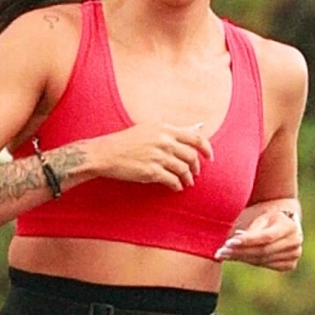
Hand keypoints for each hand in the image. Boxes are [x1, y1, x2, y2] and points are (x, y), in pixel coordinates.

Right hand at [90, 122, 213, 191]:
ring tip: (186, 182)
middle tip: (195, 173)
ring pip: (184, 170)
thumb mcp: (151, 129)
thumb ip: (175, 130)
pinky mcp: (152, 172)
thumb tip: (199, 127)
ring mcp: (158, 157)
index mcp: (165, 129)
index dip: (207, 149)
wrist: (105, 154)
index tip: (210, 157)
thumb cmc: (126, 141)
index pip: (196, 138)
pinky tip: (176, 187)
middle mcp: (164, 141)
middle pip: (192, 156)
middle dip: (196, 167)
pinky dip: (177, 186)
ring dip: (188, 178)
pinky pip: (172, 181)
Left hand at [214, 209, 302, 269]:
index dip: (247, 241)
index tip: (229, 242)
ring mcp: (294, 255)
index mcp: (289, 226)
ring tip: (223, 254)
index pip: (266, 237)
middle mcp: (295, 242)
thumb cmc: (268, 218)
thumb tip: (232, 242)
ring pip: (261, 260)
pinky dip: (249, 261)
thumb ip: (251, 230)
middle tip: (221, 252)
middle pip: (262, 251)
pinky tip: (236, 257)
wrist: (284, 223)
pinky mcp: (289, 264)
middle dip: (239, 252)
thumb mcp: (261, 218)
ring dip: (240, 258)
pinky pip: (265, 264)